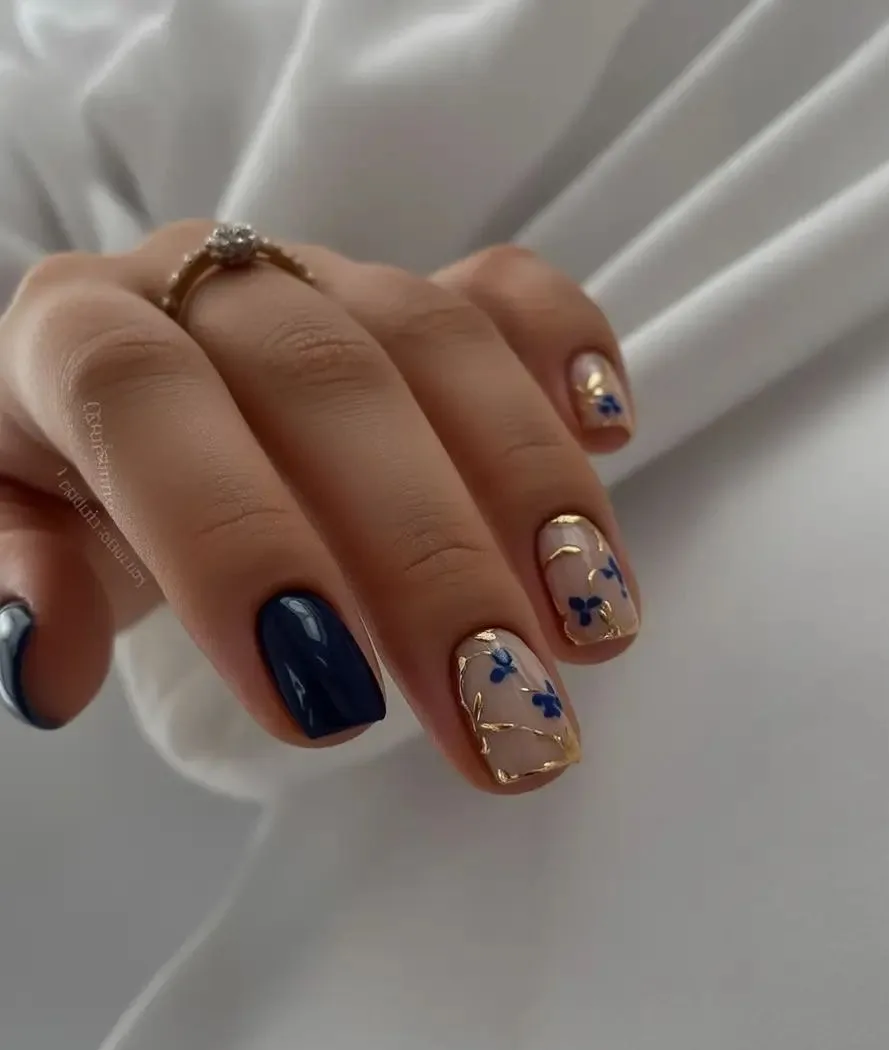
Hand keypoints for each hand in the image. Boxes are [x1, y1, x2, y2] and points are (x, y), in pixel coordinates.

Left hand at [0, 221, 638, 792]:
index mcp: (70, 329)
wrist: (121, 388)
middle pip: (329, 386)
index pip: (144, 403)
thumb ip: (11, 574)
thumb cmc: (62, 480)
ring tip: (596, 627)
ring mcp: (330, 276)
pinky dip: (569, 349)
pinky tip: (613, 433)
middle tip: (508, 719)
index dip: (238, 543)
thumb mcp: (2, 526)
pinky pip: (507, 291)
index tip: (329, 713)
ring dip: (531, 491)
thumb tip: (44, 666)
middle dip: (430, 562)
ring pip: (440, 344)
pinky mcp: (417, 291)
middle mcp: (210, 282)